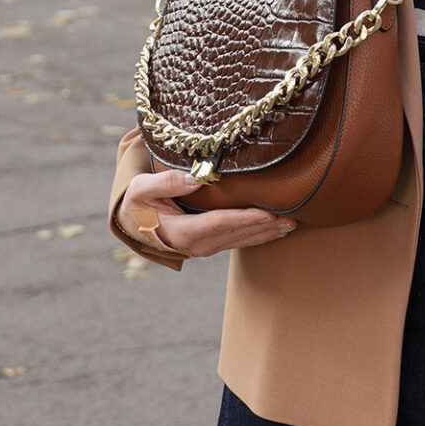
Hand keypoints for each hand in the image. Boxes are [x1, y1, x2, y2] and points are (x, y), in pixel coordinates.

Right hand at [119, 167, 299, 260]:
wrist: (132, 224)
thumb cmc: (137, 204)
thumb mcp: (141, 190)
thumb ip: (165, 183)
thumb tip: (195, 178)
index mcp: (180, 232)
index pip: (219, 224)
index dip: (245, 219)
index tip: (268, 213)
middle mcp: (196, 245)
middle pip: (236, 235)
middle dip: (265, 227)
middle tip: (292, 218)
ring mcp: (204, 247)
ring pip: (241, 240)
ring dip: (267, 233)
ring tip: (291, 224)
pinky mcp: (210, 244)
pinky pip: (238, 241)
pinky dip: (259, 235)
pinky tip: (276, 229)